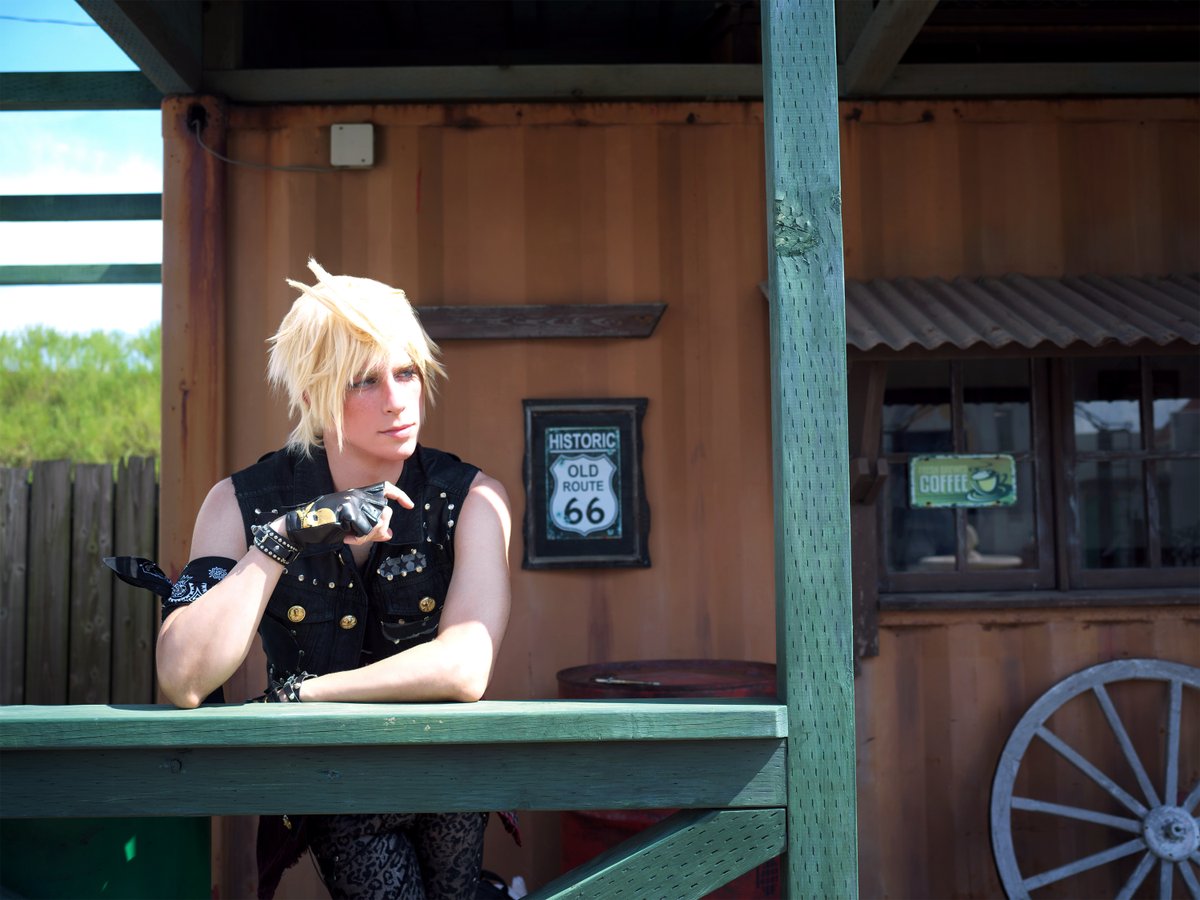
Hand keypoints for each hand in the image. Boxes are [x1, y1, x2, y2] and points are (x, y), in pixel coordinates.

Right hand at [282, 482, 412, 545]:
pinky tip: (348, 538)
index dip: (400, 496)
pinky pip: (366, 532)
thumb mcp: (350, 522)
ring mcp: (355, 503)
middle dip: (379, 530)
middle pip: (386, 514)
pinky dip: (359, 539)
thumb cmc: (325, 523)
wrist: (303, 524)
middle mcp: (359, 495)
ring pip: (379, 524)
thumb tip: (390, 535)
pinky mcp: (350, 513)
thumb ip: (371, 527)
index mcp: (359, 494)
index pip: (386, 489)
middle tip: (361, 536)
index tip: (409, 506)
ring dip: (368, 537)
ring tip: (352, 536)